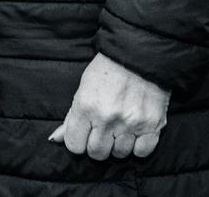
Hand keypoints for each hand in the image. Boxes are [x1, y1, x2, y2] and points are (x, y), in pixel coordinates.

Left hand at [47, 52, 169, 160]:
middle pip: (97, 153)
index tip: (86, 133)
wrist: (138, 53)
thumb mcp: (83, 89)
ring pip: (120, 153)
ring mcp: (131, 122)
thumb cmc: (107, 70)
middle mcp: (108, 117)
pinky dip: (138, 146)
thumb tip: (55, 139)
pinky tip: (136, 132)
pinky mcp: (152, 124)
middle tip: (104, 130)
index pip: (75, 146)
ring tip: (121, 127)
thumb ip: (71, 118)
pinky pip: (142, 152)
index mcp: (86, 106)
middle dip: (98, 144)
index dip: (79, 141)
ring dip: (119, 144)